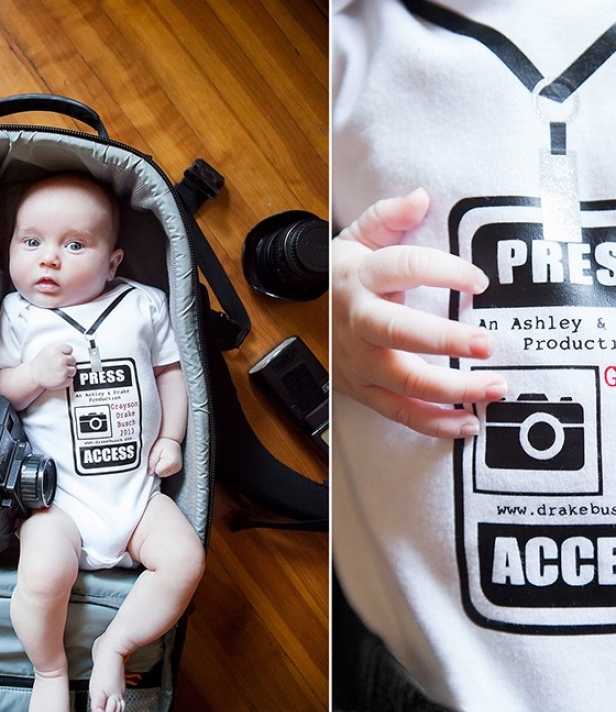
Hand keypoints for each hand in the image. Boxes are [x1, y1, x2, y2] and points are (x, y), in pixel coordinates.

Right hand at [30, 343, 76, 390]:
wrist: (33, 376)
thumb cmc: (41, 363)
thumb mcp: (48, 349)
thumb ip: (60, 348)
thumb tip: (71, 351)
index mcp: (56, 349)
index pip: (70, 349)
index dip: (64, 353)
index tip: (58, 357)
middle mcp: (60, 359)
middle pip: (73, 360)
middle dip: (66, 363)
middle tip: (57, 365)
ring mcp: (63, 370)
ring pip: (73, 370)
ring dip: (67, 372)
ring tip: (57, 371)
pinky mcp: (63, 379)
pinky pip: (71, 379)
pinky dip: (65, 380)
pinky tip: (57, 377)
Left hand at [148, 437, 181, 476]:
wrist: (171, 440)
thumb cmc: (162, 443)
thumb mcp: (154, 450)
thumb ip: (151, 462)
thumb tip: (149, 472)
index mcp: (171, 461)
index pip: (158, 471)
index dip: (154, 466)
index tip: (156, 459)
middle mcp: (176, 465)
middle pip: (161, 474)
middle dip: (157, 467)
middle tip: (159, 458)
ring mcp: (178, 468)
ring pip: (164, 475)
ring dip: (161, 468)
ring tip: (162, 459)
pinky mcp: (178, 468)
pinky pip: (167, 473)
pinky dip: (164, 469)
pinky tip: (165, 461)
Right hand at [332, 188, 506, 438]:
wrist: (307, 315)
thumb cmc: (345, 276)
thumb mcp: (357, 238)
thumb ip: (387, 217)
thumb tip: (419, 198)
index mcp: (360, 278)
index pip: (403, 268)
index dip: (442, 271)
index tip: (479, 280)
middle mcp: (358, 321)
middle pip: (399, 332)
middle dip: (444, 341)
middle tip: (487, 344)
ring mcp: (359, 360)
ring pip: (404, 380)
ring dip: (451, 388)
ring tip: (495, 387)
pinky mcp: (362, 389)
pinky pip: (399, 412)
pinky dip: (434, 422)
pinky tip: (468, 421)